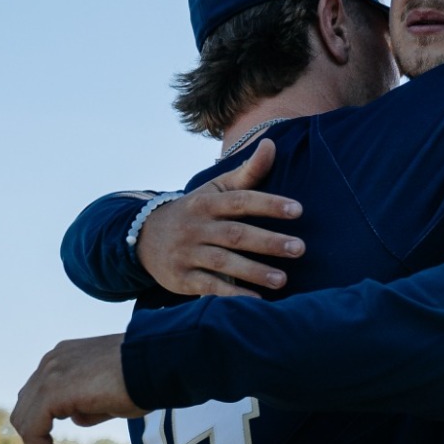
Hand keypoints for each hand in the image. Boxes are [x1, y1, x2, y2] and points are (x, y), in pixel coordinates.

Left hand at [12, 334, 146, 443]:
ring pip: (25, 422)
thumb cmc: (146, 379)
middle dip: (41, 443)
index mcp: (64, 358)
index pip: (39, 398)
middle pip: (26, 410)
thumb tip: (74, 416)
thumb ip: (88, 404)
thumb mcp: (110, 395)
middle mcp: (52, 362)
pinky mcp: (52, 391)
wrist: (160, 364)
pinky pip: (33, 430)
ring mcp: (49, 374)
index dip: (46, 430)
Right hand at [138, 139, 304, 296]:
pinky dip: (232, 295)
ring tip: (282, 280)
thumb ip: (247, 172)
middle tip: (300, 249)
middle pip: (236, 234)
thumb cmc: (195, 212)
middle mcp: (197, 227)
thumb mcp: (214, 190)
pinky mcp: (182, 279)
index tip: (298, 210)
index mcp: (207, 202)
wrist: (144, 238)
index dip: (269, 204)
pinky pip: (209, 287)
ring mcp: (188, 253)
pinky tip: (256, 301)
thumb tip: (270, 143)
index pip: (240, 200)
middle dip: (269, 242)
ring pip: (224, 262)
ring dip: (254, 271)